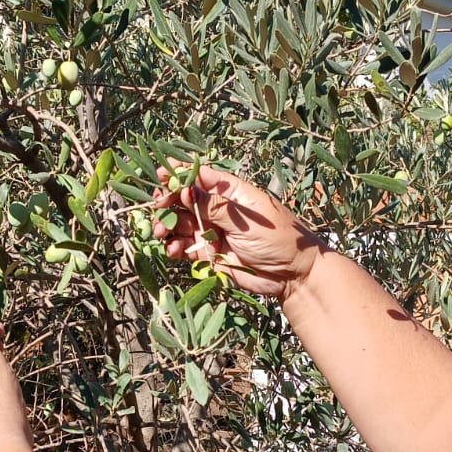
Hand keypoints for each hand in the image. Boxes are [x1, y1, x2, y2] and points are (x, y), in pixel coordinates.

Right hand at [151, 165, 325, 300]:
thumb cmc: (279, 238)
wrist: (293, 275)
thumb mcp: (247, 220)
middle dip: (168, 203)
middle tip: (158, 207)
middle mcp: (218, 210)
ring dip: (167, 226)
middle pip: (185, 200)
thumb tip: (186, 190)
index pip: (201, 178)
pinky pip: (185, 247)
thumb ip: (215, 207)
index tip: (162, 176)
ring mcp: (212, 231)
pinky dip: (175, 247)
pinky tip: (172, 249)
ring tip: (160, 232)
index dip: (180, 175)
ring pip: (181, 224)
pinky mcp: (209, 254)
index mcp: (231, 193)